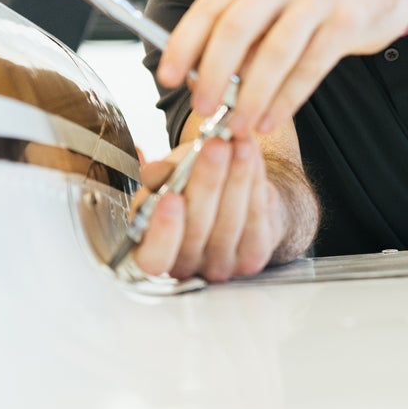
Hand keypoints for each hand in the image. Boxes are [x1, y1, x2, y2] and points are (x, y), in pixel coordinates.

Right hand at [132, 135, 284, 282]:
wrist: (228, 199)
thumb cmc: (189, 189)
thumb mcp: (167, 176)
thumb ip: (160, 174)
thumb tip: (155, 171)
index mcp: (152, 252)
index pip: (154, 257)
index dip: (162, 230)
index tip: (171, 196)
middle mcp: (185, 266)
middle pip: (197, 228)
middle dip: (208, 180)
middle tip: (215, 145)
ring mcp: (221, 265)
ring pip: (230, 220)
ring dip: (237, 175)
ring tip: (239, 142)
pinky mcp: (253, 256)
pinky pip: (255, 218)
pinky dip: (255, 181)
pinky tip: (252, 156)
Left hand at [157, 0, 407, 136]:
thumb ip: (244, 28)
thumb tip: (203, 73)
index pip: (210, 7)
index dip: (184, 44)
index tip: (167, 77)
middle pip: (237, 27)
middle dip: (214, 73)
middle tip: (201, 108)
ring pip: (274, 52)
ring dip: (251, 95)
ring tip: (237, 125)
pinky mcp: (348, 22)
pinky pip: (310, 67)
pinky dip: (287, 99)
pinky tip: (271, 119)